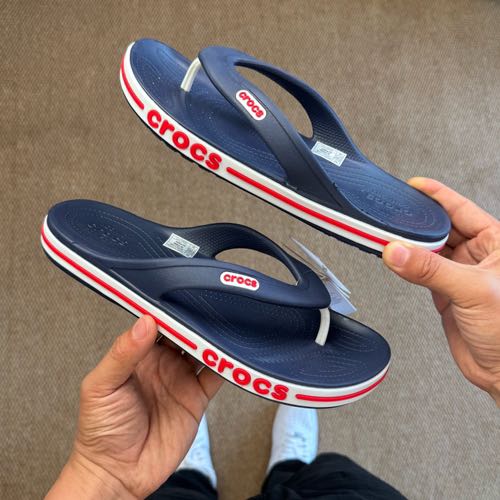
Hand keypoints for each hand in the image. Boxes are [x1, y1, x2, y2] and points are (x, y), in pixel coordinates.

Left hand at [46, 315, 222, 498]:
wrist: (117, 475)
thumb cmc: (100, 431)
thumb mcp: (101, 387)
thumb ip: (122, 353)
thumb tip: (144, 322)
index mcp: (138, 355)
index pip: (157, 323)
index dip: (169, 311)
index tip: (180, 298)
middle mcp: (162, 363)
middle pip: (184, 333)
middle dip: (196, 321)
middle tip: (207, 308)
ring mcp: (180, 379)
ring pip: (203, 351)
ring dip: (213, 340)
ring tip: (222, 328)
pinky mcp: (196, 399)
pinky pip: (216, 377)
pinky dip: (227, 366)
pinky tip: (230, 356)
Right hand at [383, 178, 499, 405]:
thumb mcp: (474, 290)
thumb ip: (431, 270)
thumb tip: (398, 252)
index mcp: (497, 243)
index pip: (462, 209)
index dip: (438, 195)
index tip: (415, 185)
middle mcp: (479, 255)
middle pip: (442, 228)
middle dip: (419, 222)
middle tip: (395, 217)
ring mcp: (460, 273)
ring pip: (429, 249)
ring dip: (411, 246)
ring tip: (391, 239)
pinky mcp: (445, 291)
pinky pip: (421, 270)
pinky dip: (407, 265)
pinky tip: (398, 260)